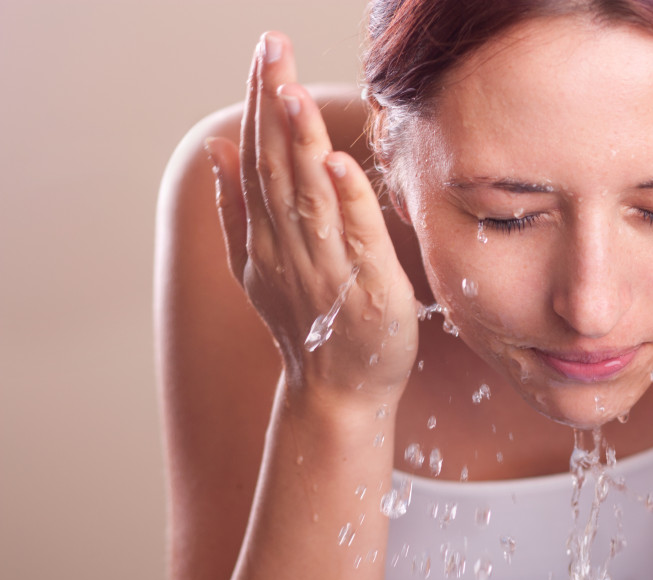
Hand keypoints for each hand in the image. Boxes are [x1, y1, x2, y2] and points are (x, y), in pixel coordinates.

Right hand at [204, 32, 416, 398]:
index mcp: (267, 237)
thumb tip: (218, 148)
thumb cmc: (308, 323)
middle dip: (273, 105)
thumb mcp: (260, 265)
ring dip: (300, 145)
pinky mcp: (369, 290)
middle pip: (278, 167)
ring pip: (309, 198)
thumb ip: (238, 207)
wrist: (337, 392)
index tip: (263, 52)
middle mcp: (291, 248)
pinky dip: (346, 203)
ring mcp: (327, 269)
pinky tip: (336, 164)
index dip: (258, 103)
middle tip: (272, 49)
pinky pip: (355, 241)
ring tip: (291, 94)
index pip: (260, 158)